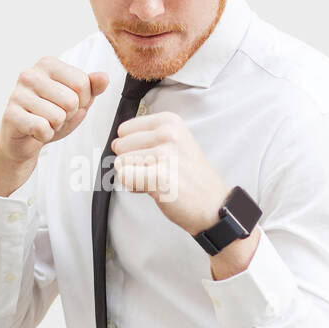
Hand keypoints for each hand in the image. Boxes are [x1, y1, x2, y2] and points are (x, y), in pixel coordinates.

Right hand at [0, 56, 109, 195]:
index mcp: (48, 64)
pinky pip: (42, 128)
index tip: (68, 104)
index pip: (82, 82)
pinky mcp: (10, 114)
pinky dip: (44, 136)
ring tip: (44, 122)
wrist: (23, 139)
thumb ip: (93, 87)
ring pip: (58, 116)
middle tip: (54, 115)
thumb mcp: (78, 100)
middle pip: (72, 100)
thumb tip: (103, 77)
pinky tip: (35, 131)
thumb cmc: (50, 115)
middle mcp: (30, 74)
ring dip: (56, 126)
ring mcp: (17, 93)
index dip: (82, 101)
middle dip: (68, 115)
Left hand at [110, 111, 228, 235]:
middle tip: (157, 171)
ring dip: (134, 177)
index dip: (133, 148)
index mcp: (169, 121)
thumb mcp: (175, 143)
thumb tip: (115, 143)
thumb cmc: (192, 178)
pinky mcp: (159, 176)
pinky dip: (134, 187)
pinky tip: (155, 189)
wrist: (213, 205)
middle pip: (120, 146)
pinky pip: (124, 178)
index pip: (124, 130)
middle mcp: (167, 133)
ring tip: (159, 180)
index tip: (154, 157)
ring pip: (120, 163)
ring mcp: (164, 154)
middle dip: (132, 163)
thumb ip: (146, 138)